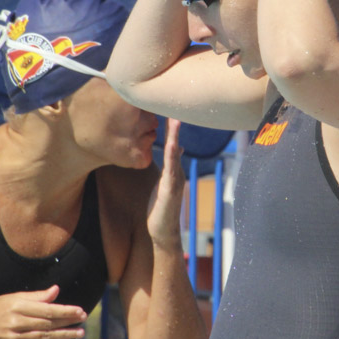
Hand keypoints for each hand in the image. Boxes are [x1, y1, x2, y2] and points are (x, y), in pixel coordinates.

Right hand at [0, 285, 86, 338]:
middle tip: (84, 319)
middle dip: (68, 321)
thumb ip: (36, 296)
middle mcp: (17, 322)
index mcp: (17, 306)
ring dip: (64, 335)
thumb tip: (56, 290)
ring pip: (44, 336)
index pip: (46, 309)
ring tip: (79, 332)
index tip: (79, 310)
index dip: (64, 310)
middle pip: (48, 323)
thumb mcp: (13, 297)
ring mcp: (15, 337)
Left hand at [146, 118, 185, 250]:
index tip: (169, 109)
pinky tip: (174, 144)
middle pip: (175, 144)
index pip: (171, 144)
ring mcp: (175, 180)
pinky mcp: (170, 189)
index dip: (170, 128)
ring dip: (175, 137)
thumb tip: (177, 149)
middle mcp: (177, 172)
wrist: (163, 233)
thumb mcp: (164, 183)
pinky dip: (173, 155)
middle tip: (174, 106)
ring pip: (175, 154)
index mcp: (173, 170)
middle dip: (174, 126)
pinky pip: (171, 169)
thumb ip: (169, 166)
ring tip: (175, 120)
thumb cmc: (160, 209)